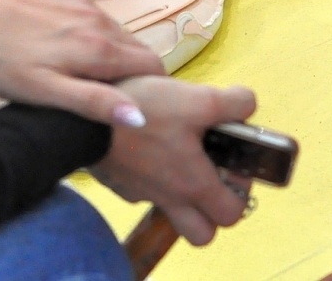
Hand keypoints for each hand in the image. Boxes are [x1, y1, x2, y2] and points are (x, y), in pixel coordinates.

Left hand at [0, 0, 163, 126]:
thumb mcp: (44, 90)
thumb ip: (94, 102)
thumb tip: (140, 117)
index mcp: (99, 47)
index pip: (152, 66)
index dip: (151, 90)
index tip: (135, 111)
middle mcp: (97, 20)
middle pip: (136, 50)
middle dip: (135, 76)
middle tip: (109, 104)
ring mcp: (79, 4)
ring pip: (115, 35)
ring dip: (114, 59)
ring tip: (86, 84)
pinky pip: (93, 22)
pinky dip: (94, 41)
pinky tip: (66, 57)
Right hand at [90, 76, 257, 246]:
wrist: (83, 119)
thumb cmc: (144, 112)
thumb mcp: (197, 99)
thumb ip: (233, 103)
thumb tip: (248, 104)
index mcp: (194, 185)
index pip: (232, 215)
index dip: (240, 192)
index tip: (232, 163)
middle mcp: (169, 199)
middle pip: (202, 232)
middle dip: (211, 211)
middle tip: (209, 173)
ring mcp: (140, 194)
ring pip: (170, 210)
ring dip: (179, 192)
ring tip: (176, 154)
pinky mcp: (118, 183)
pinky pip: (141, 190)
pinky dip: (149, 174)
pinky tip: (145, 144)